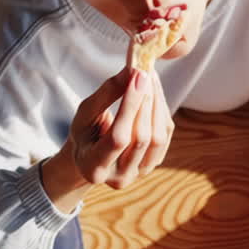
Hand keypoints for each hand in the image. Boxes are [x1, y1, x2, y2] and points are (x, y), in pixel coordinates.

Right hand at [42, 67, 173, 209]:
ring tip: (150, 78)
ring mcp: (139, 174)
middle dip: (145, 100)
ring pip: (158, 137)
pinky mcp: (153, 164)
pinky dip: (162, 111)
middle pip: (141, 137)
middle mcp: (119, 177)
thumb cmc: (84, 133)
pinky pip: (165, 135)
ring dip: (157, 103)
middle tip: (146, 71)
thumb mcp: (85, 114)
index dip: (130, 106)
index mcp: (94, 167)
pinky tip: (154, 92)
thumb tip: (132, 71)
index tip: (137, 75)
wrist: (91, 156)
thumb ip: (107, 94)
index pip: (118, 138)